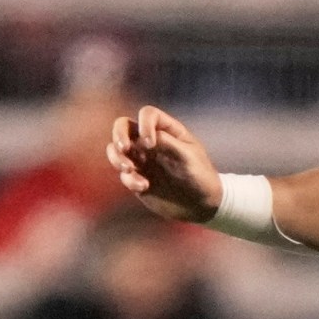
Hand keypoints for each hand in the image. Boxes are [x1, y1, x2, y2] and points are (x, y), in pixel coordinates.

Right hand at [108, 106, 220, 223]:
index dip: (144, 124)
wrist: (202, 204)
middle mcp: (151, 142)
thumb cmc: (200, 175)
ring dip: (117, 158)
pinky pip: (124, 175)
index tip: (151, 144)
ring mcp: (142, 160)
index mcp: (167, 130)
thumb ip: (168, 143)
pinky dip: (129, 180)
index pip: (147, 115)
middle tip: (124, 148)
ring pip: (116, 150)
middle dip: (118, 135)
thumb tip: (143, 136)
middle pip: (123, 126)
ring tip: (129, 170)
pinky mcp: (137, 178)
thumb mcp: (188, 157)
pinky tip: (144, 187)